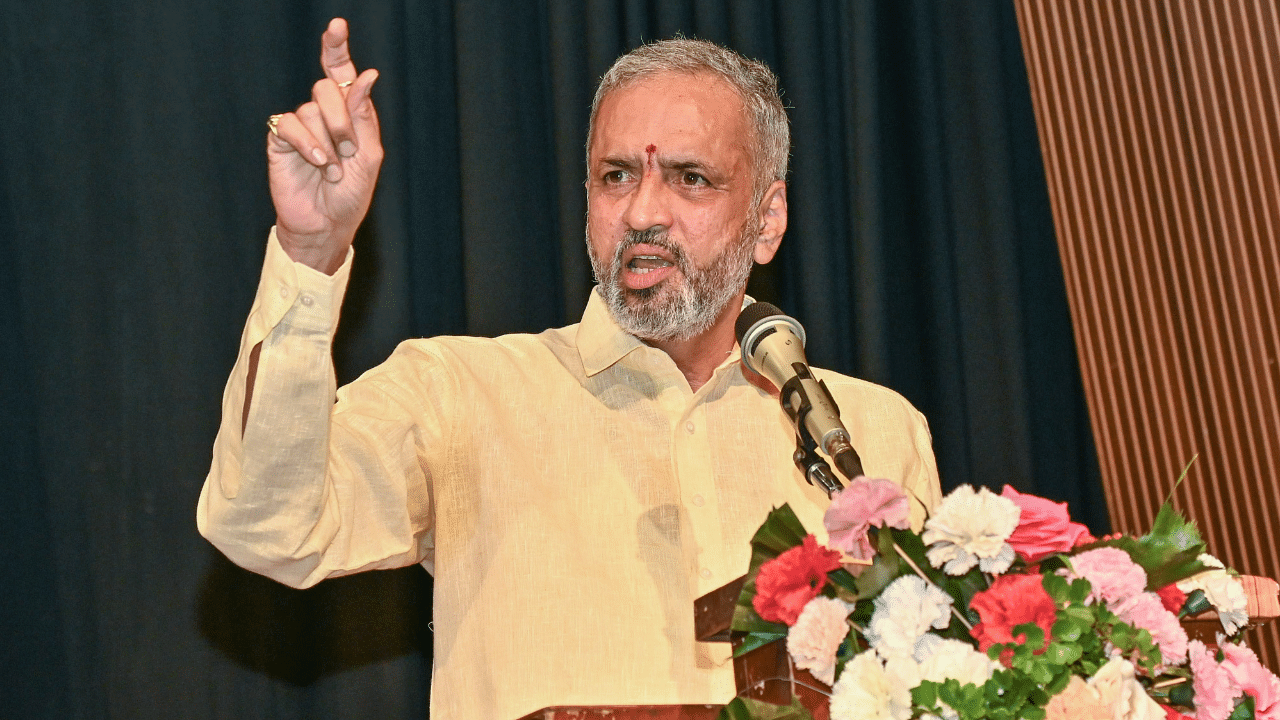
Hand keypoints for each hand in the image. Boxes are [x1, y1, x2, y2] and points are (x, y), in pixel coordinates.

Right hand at [267, 18, 382, 273]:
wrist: (327, 225)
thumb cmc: (350, 194)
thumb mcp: (369, 155)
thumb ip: (364, 115)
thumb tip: (366, 74)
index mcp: (348, 114)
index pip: (339, 72)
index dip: (336, 47)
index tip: (337, 25)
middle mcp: (322, 114)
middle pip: (326, 88)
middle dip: (343, 121)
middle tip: (349, 152)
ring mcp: (300, 126)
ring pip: (311, 108)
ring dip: (329, 142)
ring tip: (332, 169)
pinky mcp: (280, 140)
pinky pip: (290, 124)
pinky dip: (308, 143)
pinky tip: (316, 162)